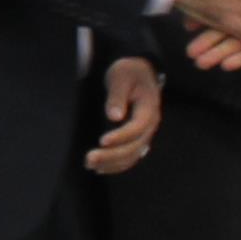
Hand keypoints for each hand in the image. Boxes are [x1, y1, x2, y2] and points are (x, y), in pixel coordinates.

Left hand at [86, 56, 160, 175]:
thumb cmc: (128, 72)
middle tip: (89, 158)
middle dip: (112, 155)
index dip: (121, 136)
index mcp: (149, 108)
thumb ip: (117, 96)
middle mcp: (151, 124)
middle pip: (135, 146)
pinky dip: (117, 164)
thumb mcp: (121, 77)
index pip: (137, 127)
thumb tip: (114, 116)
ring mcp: (146, 133)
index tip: (102, 140)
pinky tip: (100, 168)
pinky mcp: (138, 138)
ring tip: (90, 165)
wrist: (139, 72)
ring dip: (112, 163)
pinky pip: (131, 156)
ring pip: (133, 155)